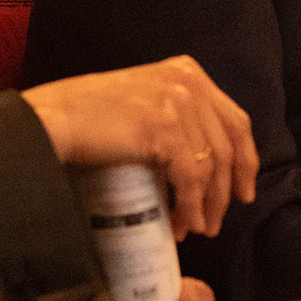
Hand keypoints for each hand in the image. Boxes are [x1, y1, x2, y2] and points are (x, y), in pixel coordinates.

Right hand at [23, 57, 256, 237]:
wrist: (54, 119)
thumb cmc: (88, 117)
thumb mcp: (143, 102)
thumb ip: (174, 116)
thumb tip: (202, 163)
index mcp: (187, 71)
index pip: (234, 120)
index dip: (245, 160)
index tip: (244, 191)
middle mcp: (188, 81)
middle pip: (229, 144)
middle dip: (228, 189)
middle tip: (217, 220)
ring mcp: (179, 101)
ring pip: (212, 166)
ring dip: (206, 205)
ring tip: (192, 228)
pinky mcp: (165, 126)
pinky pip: (191, 177)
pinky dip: (190, 206)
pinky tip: (182, 223)